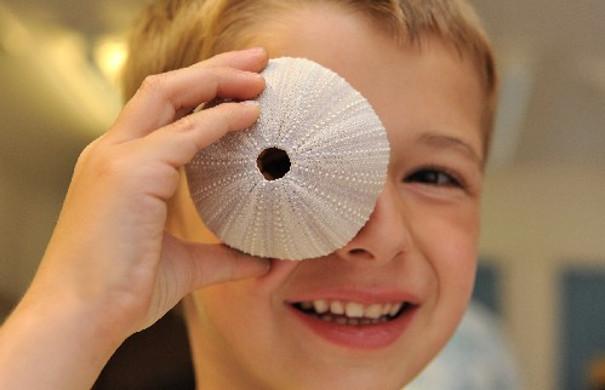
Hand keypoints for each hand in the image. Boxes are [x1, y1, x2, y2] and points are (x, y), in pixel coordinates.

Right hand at [14, 47, 270, 339]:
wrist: (80, 319)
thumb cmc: (122, 293)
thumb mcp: (185, 266)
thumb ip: (223, 257)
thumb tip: (264, 260)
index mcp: (118, 167)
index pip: (161, 111)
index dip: (201, 92)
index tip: (242, 88)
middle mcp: (112, 152)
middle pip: (165, 87)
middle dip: (213, 68)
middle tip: (258, 60)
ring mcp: (117, 158)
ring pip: (170, 93)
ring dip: (218, 78)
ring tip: (261, 75)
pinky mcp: (130, 171)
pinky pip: (187, 132)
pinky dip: (221, 118)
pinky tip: (251, 114)